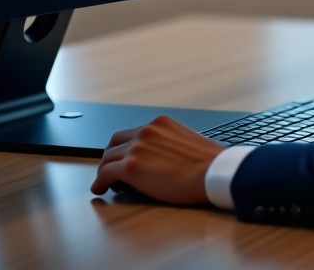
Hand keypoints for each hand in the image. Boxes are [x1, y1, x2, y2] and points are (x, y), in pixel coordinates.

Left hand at [90, 115, 225, 205]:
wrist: (213, 172)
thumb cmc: (209, 162)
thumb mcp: (188, 141)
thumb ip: (172, 143)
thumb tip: (167, 157)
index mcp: (160, 123)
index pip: (133, 132)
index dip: (125, 148)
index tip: (125, 158)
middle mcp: (146, 130)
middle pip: (115, 142)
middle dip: (111, 157)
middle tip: (111, 170)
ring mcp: (137, 147)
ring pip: (108, 158)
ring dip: (105, 170)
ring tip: (107, 184)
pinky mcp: (132, 167)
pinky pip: (106, 173)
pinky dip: (99, 182)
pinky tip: (100, 190)